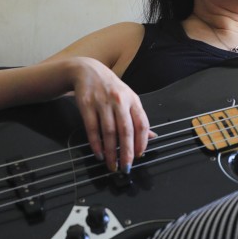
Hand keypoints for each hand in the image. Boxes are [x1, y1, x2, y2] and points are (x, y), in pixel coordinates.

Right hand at [69, 57, 151, 171]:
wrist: (87, 71)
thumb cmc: (111, 88)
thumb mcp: (129, 99)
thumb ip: (138, 118)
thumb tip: (151, 137)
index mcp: (133, 100)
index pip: (142, 124)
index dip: (141, 142)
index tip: (139, 156)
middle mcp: (119, 101)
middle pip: (125, 131)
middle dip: (126, 152)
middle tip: (126, 167)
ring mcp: (102, 102)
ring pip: (108, 132)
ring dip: (110, 152)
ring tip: (111, 164)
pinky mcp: (86, 105)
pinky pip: (92, 128)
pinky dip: (95, 144)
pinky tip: (99, 154)